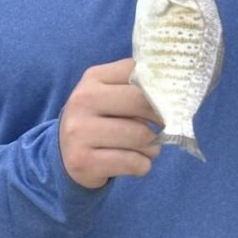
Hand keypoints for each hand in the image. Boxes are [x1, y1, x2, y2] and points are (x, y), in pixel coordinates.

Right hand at [59, 59, 162, 188]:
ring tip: (148, 148)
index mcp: (93, 78)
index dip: (160, 87)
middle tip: (165, 125)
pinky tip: (135, 162)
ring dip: (153, 146)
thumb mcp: (108, 92)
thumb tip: (172, 89)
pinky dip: (143, 165)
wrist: (65, 152)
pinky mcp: (84, 161)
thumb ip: (135, 84)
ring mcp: (80, 132)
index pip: (136, 72)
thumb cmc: (99, 118)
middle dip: (161, 116)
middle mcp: (82, 101)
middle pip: (140, 102)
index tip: (170, 99)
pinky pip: (133, 162)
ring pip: (141, 136)